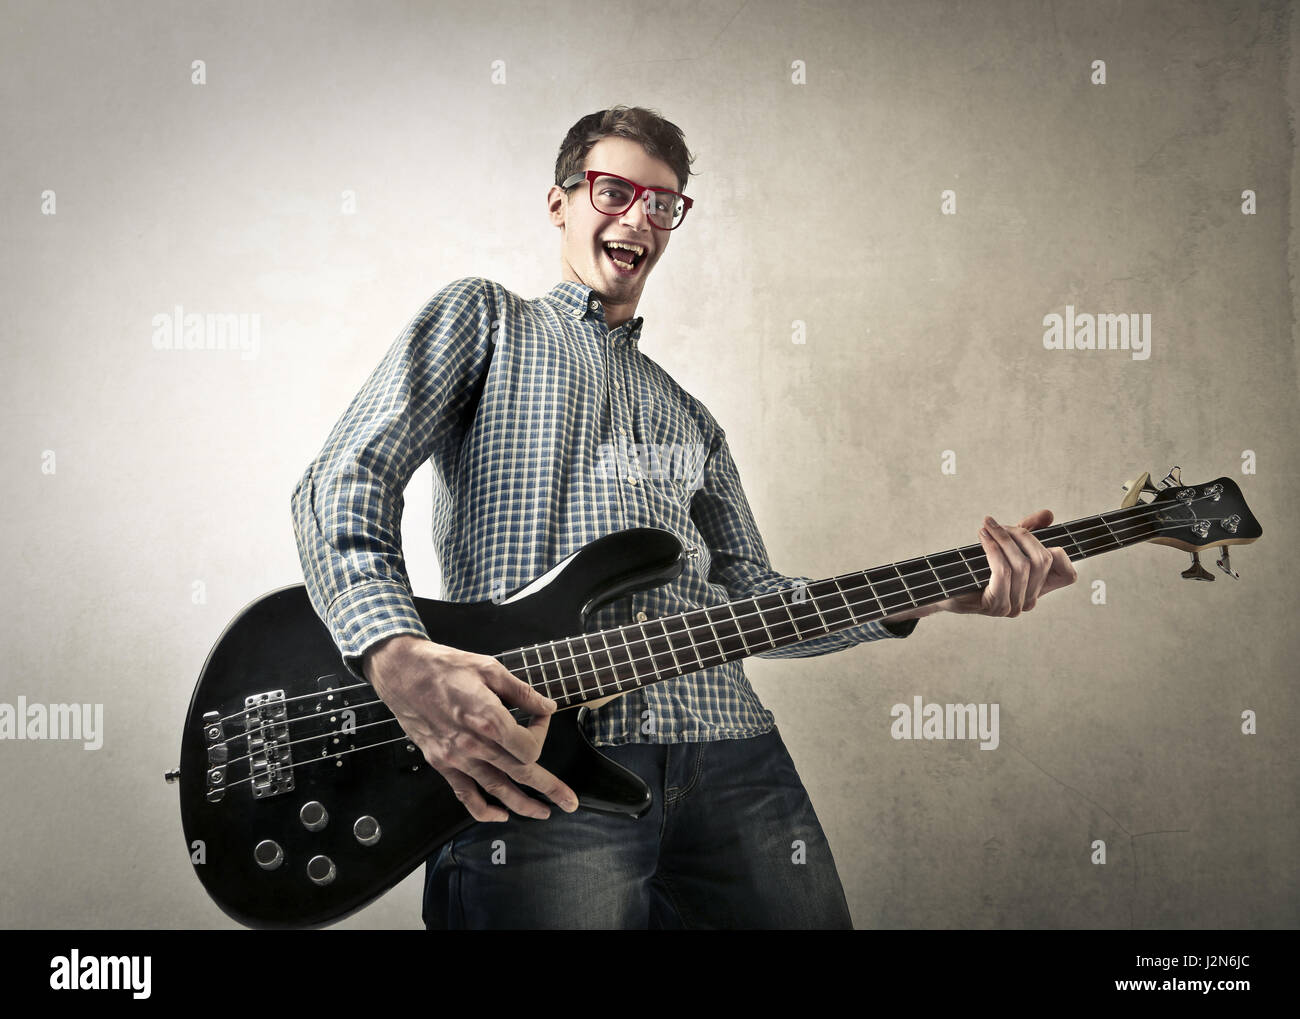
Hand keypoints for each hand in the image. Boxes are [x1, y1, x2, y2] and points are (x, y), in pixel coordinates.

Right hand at [363, 634, 578, 821]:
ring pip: (496, 789)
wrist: (402, 673)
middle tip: (569, 802)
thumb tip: (547, 705)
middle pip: (520, 773)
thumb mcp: (489, 668)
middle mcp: (474, 744)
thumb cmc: (445, 666)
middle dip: (549, 788)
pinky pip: (465, 794)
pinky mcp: (441, 762)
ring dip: (522, 805)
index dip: (542, 733)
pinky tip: (499, 816)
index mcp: (489, 719)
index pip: (529, 745)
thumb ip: (521, 692)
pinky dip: (483, 810)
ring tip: (543, 813)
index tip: (540, 715)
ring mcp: (456, 757)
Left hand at [891, 509, 1077, 620]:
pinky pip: (1003, 571)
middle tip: (999, 525)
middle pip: (1042, 561)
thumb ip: (1027, 530)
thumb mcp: (1003, 546)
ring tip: (988, 526)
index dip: (1060, 553)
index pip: (1068, 575)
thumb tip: (1048, 514)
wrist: (940, 589)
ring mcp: (1013, 607)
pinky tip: (983, 537)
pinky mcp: (994, 605)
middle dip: (1022, 535)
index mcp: (1037, 590)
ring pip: (1022, 565)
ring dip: (1003, 538)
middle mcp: (1029, 602)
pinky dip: (994, 549)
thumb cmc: (972, 567)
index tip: (1031, 533)